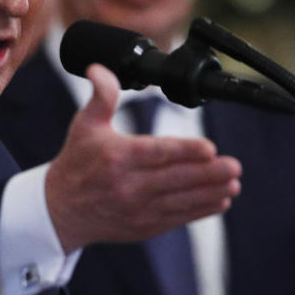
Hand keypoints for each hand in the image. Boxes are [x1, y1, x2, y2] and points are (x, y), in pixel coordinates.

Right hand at [45, 64, 241, 252]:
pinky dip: (200, 211)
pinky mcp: (143, 226)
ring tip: (233, 184)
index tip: (210, 148)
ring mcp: (137, 209)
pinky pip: (177, 218)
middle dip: (208, 174)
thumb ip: (101, 95)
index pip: (157, 153)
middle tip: (233, 166)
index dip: (185, 151)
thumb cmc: (77, 161)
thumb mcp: (84, 124)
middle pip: (175, 179)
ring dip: (210, 193)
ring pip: (180, 201)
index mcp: (116, 156)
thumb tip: (99, 69)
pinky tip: (219, 201)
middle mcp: (128, 185)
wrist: (60, 209)